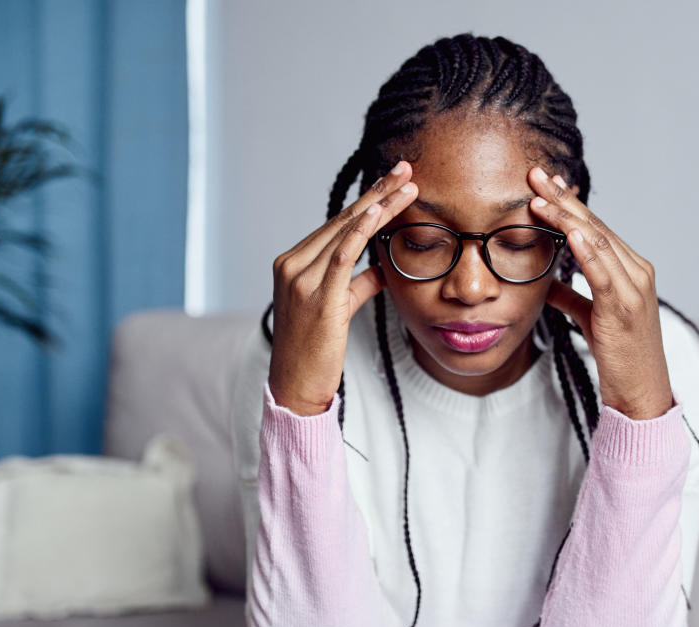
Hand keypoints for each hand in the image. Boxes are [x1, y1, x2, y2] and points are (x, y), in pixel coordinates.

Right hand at [268, 161, 418, 415]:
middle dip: (377, 192)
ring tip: (406, 186)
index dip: (367, 201)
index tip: (393, 182)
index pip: (336, 225)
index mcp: (293, 263)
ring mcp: (301, 279)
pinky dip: (360, 231)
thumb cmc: (315, 351)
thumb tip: (383, 268)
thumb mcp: (338, 309)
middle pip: (342, 220)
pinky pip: (341, 256)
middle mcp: (292, 264)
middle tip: (405, 169)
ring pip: (345, 231)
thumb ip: (358, 284)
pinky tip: (378, 212)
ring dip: (379, 205)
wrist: (295, 386)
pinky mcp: (316, 297)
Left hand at [527, 166, 675, 419]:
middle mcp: (637, 271)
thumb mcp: (589, 318)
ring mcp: (634, 287)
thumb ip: (571, 296)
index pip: (596, 227)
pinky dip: (587, 249)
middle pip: (595, 226)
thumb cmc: (618, 356)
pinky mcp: (625, 307)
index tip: (543, 184)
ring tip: (539, 197)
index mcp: (630, 270)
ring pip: (597, 242)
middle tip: (536, 175)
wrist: (641, 391)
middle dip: (563, 199)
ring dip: (566, 217)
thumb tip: (547, 282)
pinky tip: (570, 232)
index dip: (568, 204)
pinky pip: (604, 272)